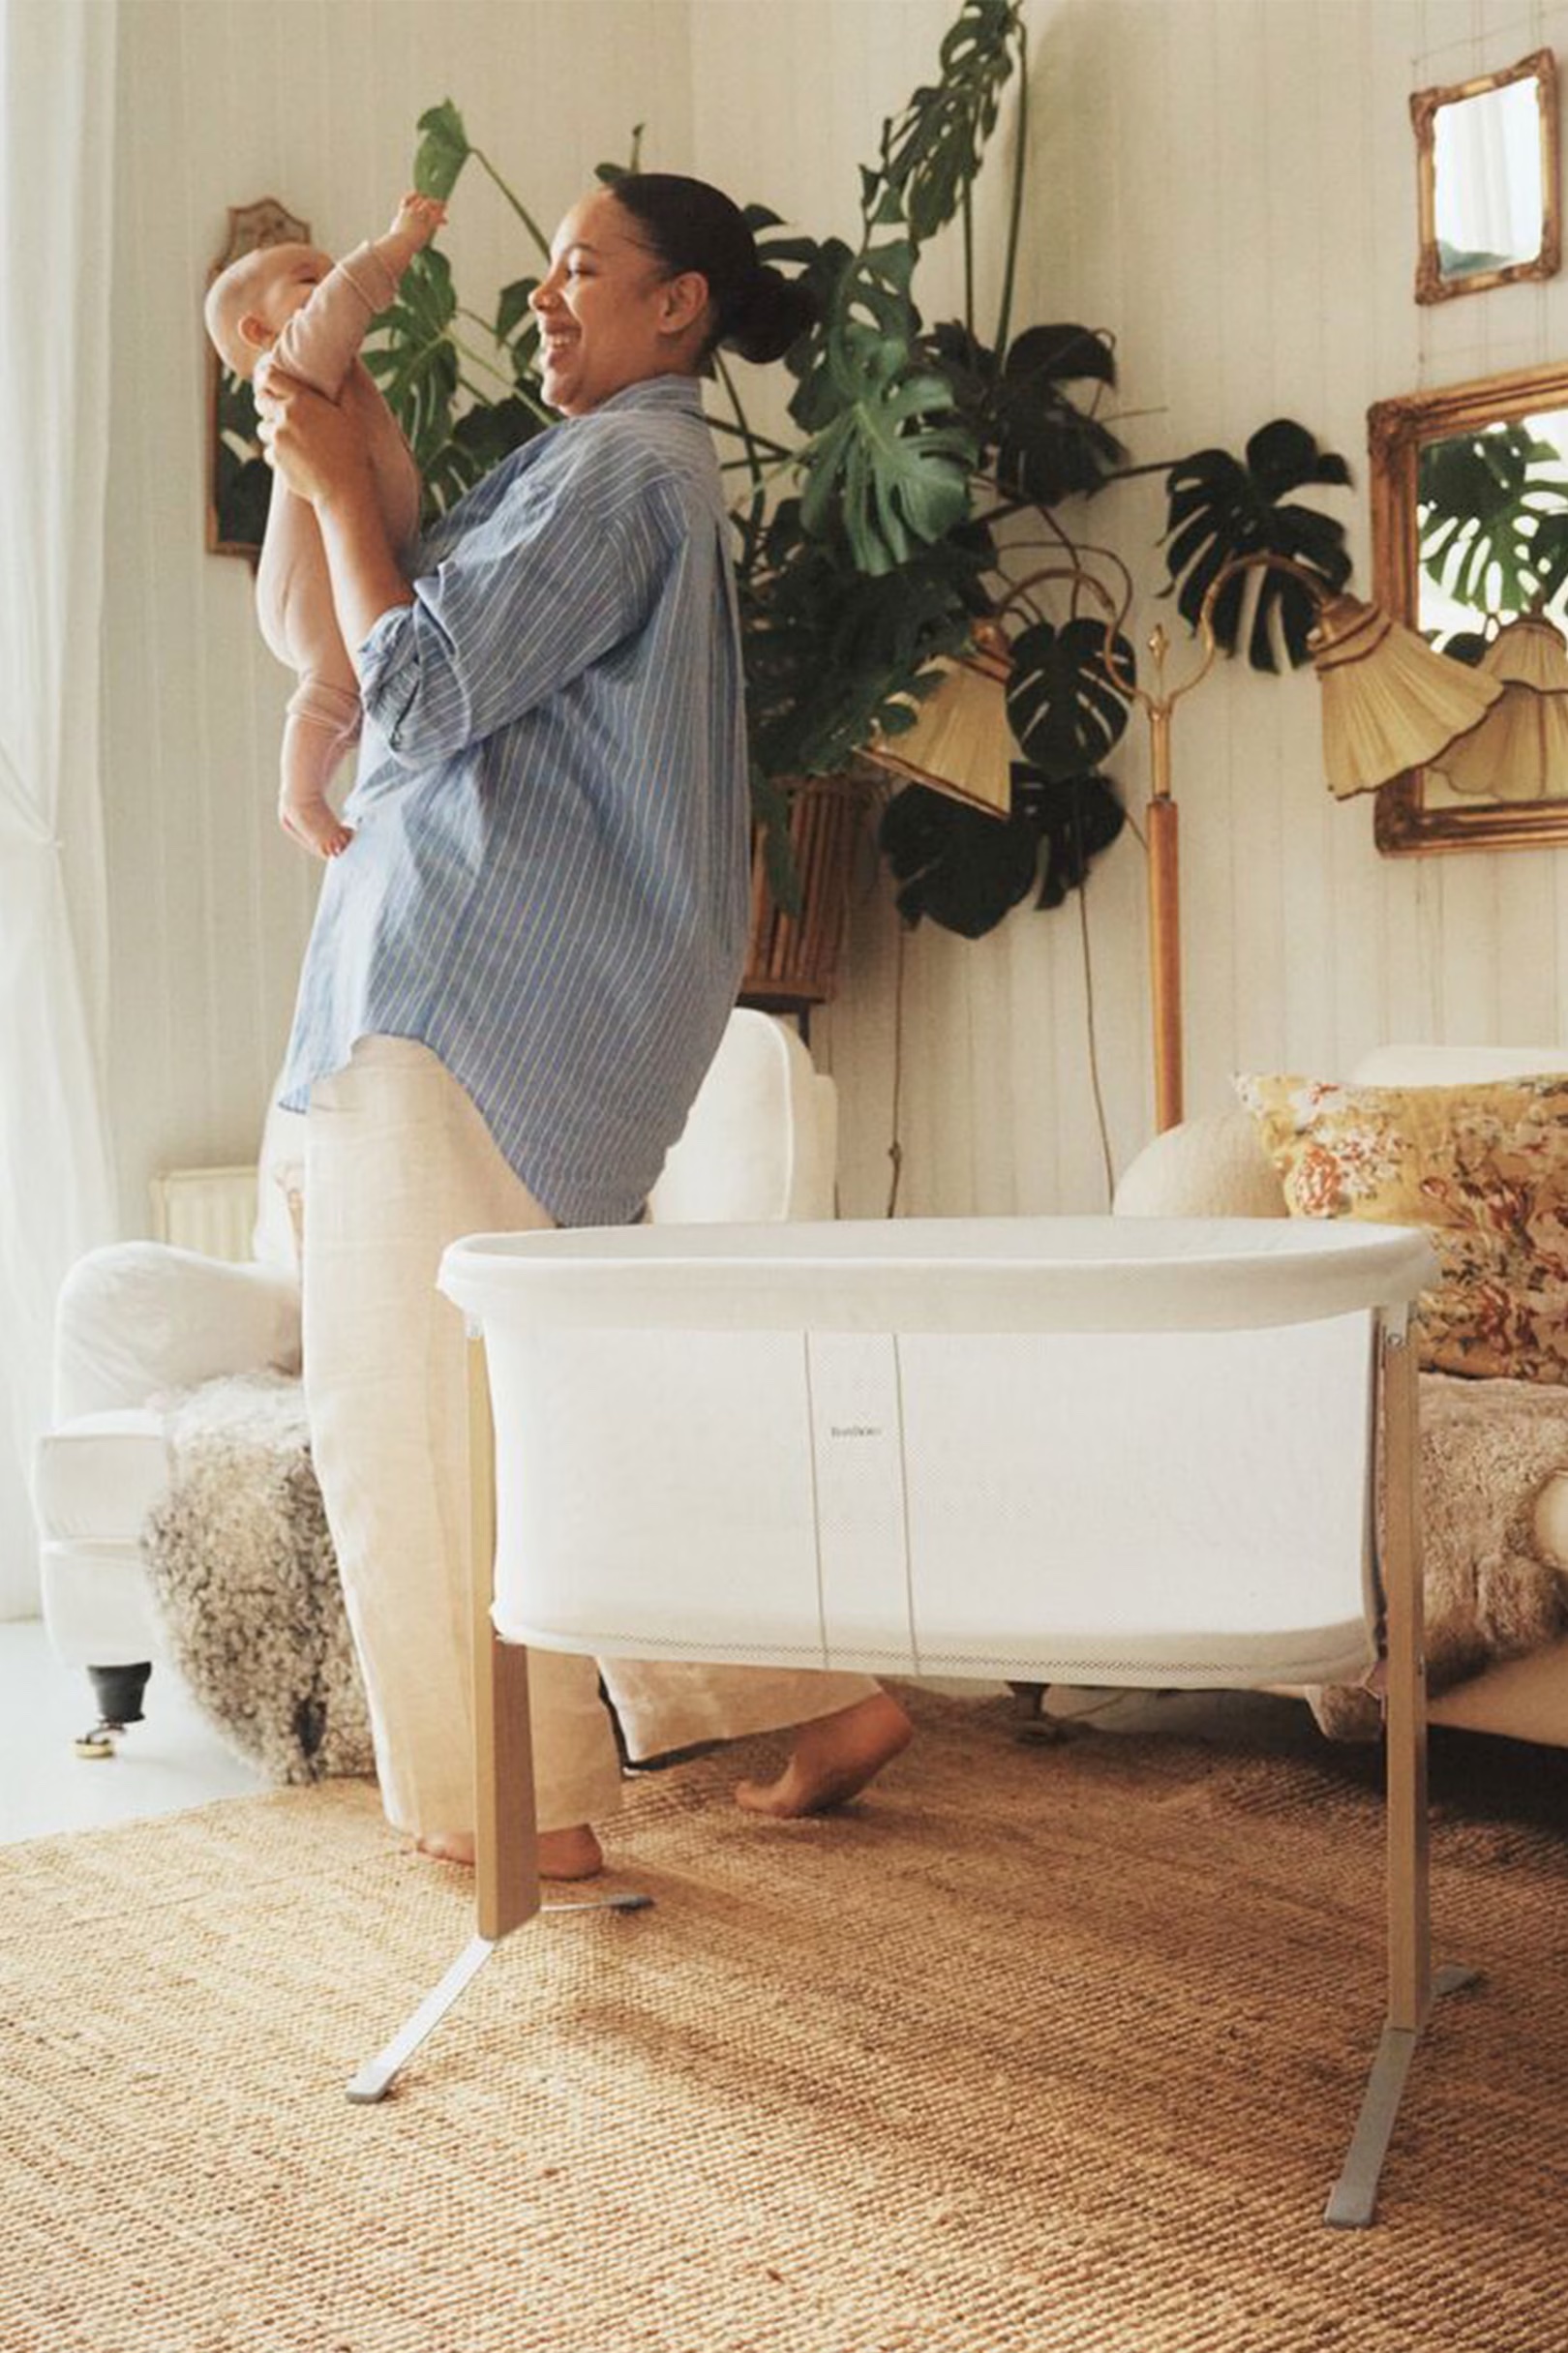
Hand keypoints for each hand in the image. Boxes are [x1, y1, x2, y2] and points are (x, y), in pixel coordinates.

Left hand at [254, 369, 370, 508]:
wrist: (344, 489)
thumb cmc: (353, 451)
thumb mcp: (353, 415)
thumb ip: (345, 389)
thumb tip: (346, 368)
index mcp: (301, 400)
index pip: (269, 377)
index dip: (268, 377)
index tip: (273, 382)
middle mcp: (285, 416)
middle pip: (260, 400)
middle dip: (267, 403)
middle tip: (280, 409)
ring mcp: (278, 439)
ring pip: (262, 427)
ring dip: (272, 430)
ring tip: (291, 437)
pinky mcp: (275, 459)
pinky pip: (268, 451)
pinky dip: (277, 454)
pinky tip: (295, 458)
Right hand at [385, 191, 446, 264]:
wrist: (399, 245)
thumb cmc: (393, 245)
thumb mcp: (390, 238)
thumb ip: (390, 239)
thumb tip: (377, 249)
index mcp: (402, 214)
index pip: (407, 199)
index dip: (414, 196)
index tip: (420, 196)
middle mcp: (411, 212)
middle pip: (421, 200)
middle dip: (429, 201)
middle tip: (438, 203)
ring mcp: (419, 217)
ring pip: (430, 205)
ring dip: (438, 206)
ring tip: (445, 207)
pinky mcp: (427, 225)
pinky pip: (436, 217)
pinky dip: (441, 218)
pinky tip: (445, 222)